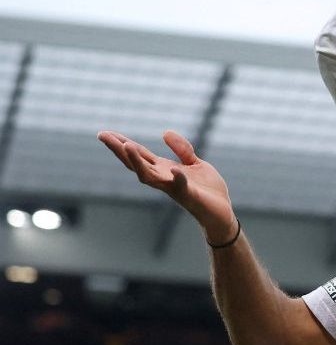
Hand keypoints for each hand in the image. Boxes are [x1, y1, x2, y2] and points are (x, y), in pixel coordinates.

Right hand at [97, 130, 236, 244]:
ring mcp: (174, 188)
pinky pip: (181, 187)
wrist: (222, 212)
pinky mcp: (190, 195)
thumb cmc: (206, 189)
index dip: (122, 143)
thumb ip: (182, 149)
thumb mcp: (195, 163)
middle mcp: (163, 179)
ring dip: (138, 162)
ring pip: (149, 176)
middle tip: (103, 136)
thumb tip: (164, 132)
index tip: (104, 132)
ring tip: (127, 146)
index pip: (139, 154)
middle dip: (120, 150)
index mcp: (164, 169)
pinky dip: (177, 179)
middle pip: (136, 164)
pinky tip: (173, 169)